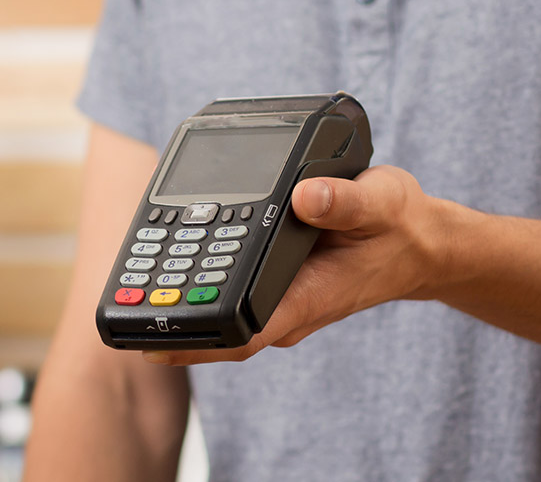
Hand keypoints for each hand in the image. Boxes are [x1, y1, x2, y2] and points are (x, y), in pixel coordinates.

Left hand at [143, 166, 462, 365]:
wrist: (417, 241)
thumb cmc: (398, 226)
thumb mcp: (383, 202)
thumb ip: (348, 200)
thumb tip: (305, 195)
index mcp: (306, 297)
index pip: (245, 331)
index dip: (198, 339)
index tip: (155, 343)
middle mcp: (286, 306)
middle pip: (221, 331)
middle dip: (173, 325)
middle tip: (123, 312)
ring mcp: (279, 299)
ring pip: (222, 314)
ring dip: (181, 305)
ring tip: (130, 292)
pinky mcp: (274, 285)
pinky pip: (231, 292)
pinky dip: (200, 282)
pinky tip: (166, 267)